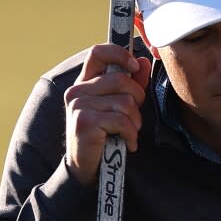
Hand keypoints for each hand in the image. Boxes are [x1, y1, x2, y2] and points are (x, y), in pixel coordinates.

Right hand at [63, 43, 152, 187]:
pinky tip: (127, 143)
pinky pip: (122, 120)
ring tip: (128, 133)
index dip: (119, 53)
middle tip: (133, 118)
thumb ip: (131, 84)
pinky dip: (131, 135)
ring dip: (135, 122)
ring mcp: (78, 105)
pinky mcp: (85, 121)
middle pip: (122, 80)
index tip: (135, 67)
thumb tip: (143, 62)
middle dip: (138, 100)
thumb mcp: (118, 107)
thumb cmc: (105, 136)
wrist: (87, 168)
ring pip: (125, 102)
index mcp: (84, 82)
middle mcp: (77, 90)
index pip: (98, 52)